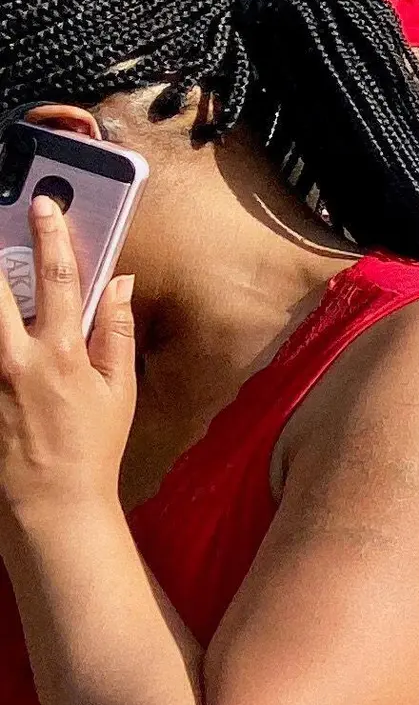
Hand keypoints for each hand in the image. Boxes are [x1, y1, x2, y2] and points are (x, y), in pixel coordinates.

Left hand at [0, 200, 137, 531]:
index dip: (52, 236)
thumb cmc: (91, 446)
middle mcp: (15, 358)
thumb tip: (121, 284)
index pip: (59, 279)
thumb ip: (116, 331)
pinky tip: (4, 320)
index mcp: (61, 354)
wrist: (51, 500)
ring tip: (3, 280)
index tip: (44, 204)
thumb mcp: (118, 389)